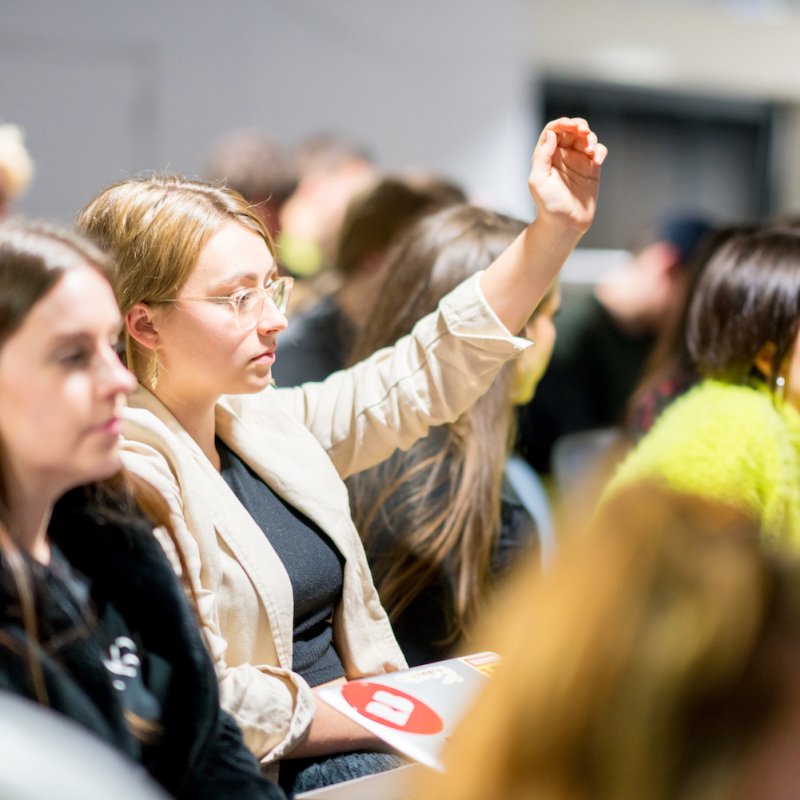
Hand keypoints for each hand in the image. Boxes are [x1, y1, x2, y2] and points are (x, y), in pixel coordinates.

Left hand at [529, 117, 606, 235]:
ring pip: (587, 138)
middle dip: (579, 126)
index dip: (562, 123)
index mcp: (546, 155)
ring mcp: (577, 161)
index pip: (553, 131)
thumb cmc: (548, 205)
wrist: (565, 224)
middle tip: (584, 132)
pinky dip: (600, 151)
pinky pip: (598, 151)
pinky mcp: (591, 169)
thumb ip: (542, 156)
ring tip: (590, 151)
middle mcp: (562, 155)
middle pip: (572, 130)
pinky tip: (597, 160)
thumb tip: (551, 134)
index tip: (571, 126)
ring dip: (590, 138)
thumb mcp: (538, 180)